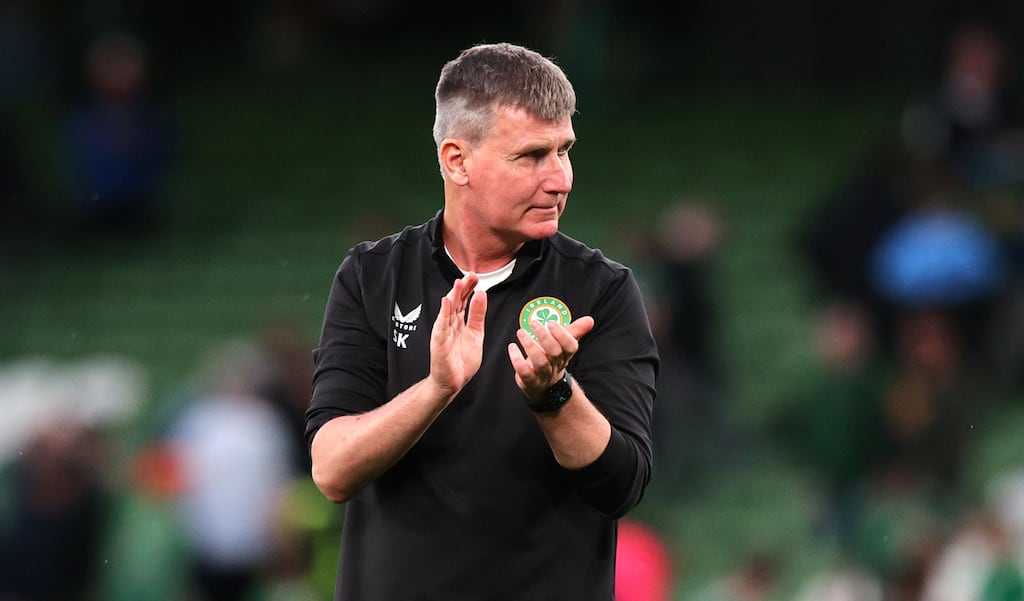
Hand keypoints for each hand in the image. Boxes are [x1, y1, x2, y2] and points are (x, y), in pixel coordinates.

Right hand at [427, 274, 487, 397]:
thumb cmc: (462, 361)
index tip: (476, 277)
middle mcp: (450, 324)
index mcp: (460, 322)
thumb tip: (481, 294)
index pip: (464, 301)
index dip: (469, 288)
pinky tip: (446, 302)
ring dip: (453, 296)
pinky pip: (441, 325)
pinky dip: (443, 313)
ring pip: (449, 310)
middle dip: (463, 288)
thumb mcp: (476, 334)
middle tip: (470, 275)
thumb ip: (477, 315)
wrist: (453, 381)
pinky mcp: (439, 341)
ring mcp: (444, 332)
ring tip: (459, 283)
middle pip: (456, 302)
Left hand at [507, 316, 594, 401]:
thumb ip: (575, 331)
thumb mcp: (564, 344)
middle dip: (544, 337)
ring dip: (530, 346)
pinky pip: (524, 372)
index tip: (551, 323)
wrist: (545, 386)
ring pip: (540, 362)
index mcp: (565, 354)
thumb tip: (590, 320)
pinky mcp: (530, 381)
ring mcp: (543, 375)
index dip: (562, 335)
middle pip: (554, 352)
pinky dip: (517, 360)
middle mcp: (556, 365)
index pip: (570, 346)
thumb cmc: (553, 358)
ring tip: (521, 332)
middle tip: (534, 323)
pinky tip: (512, 347)